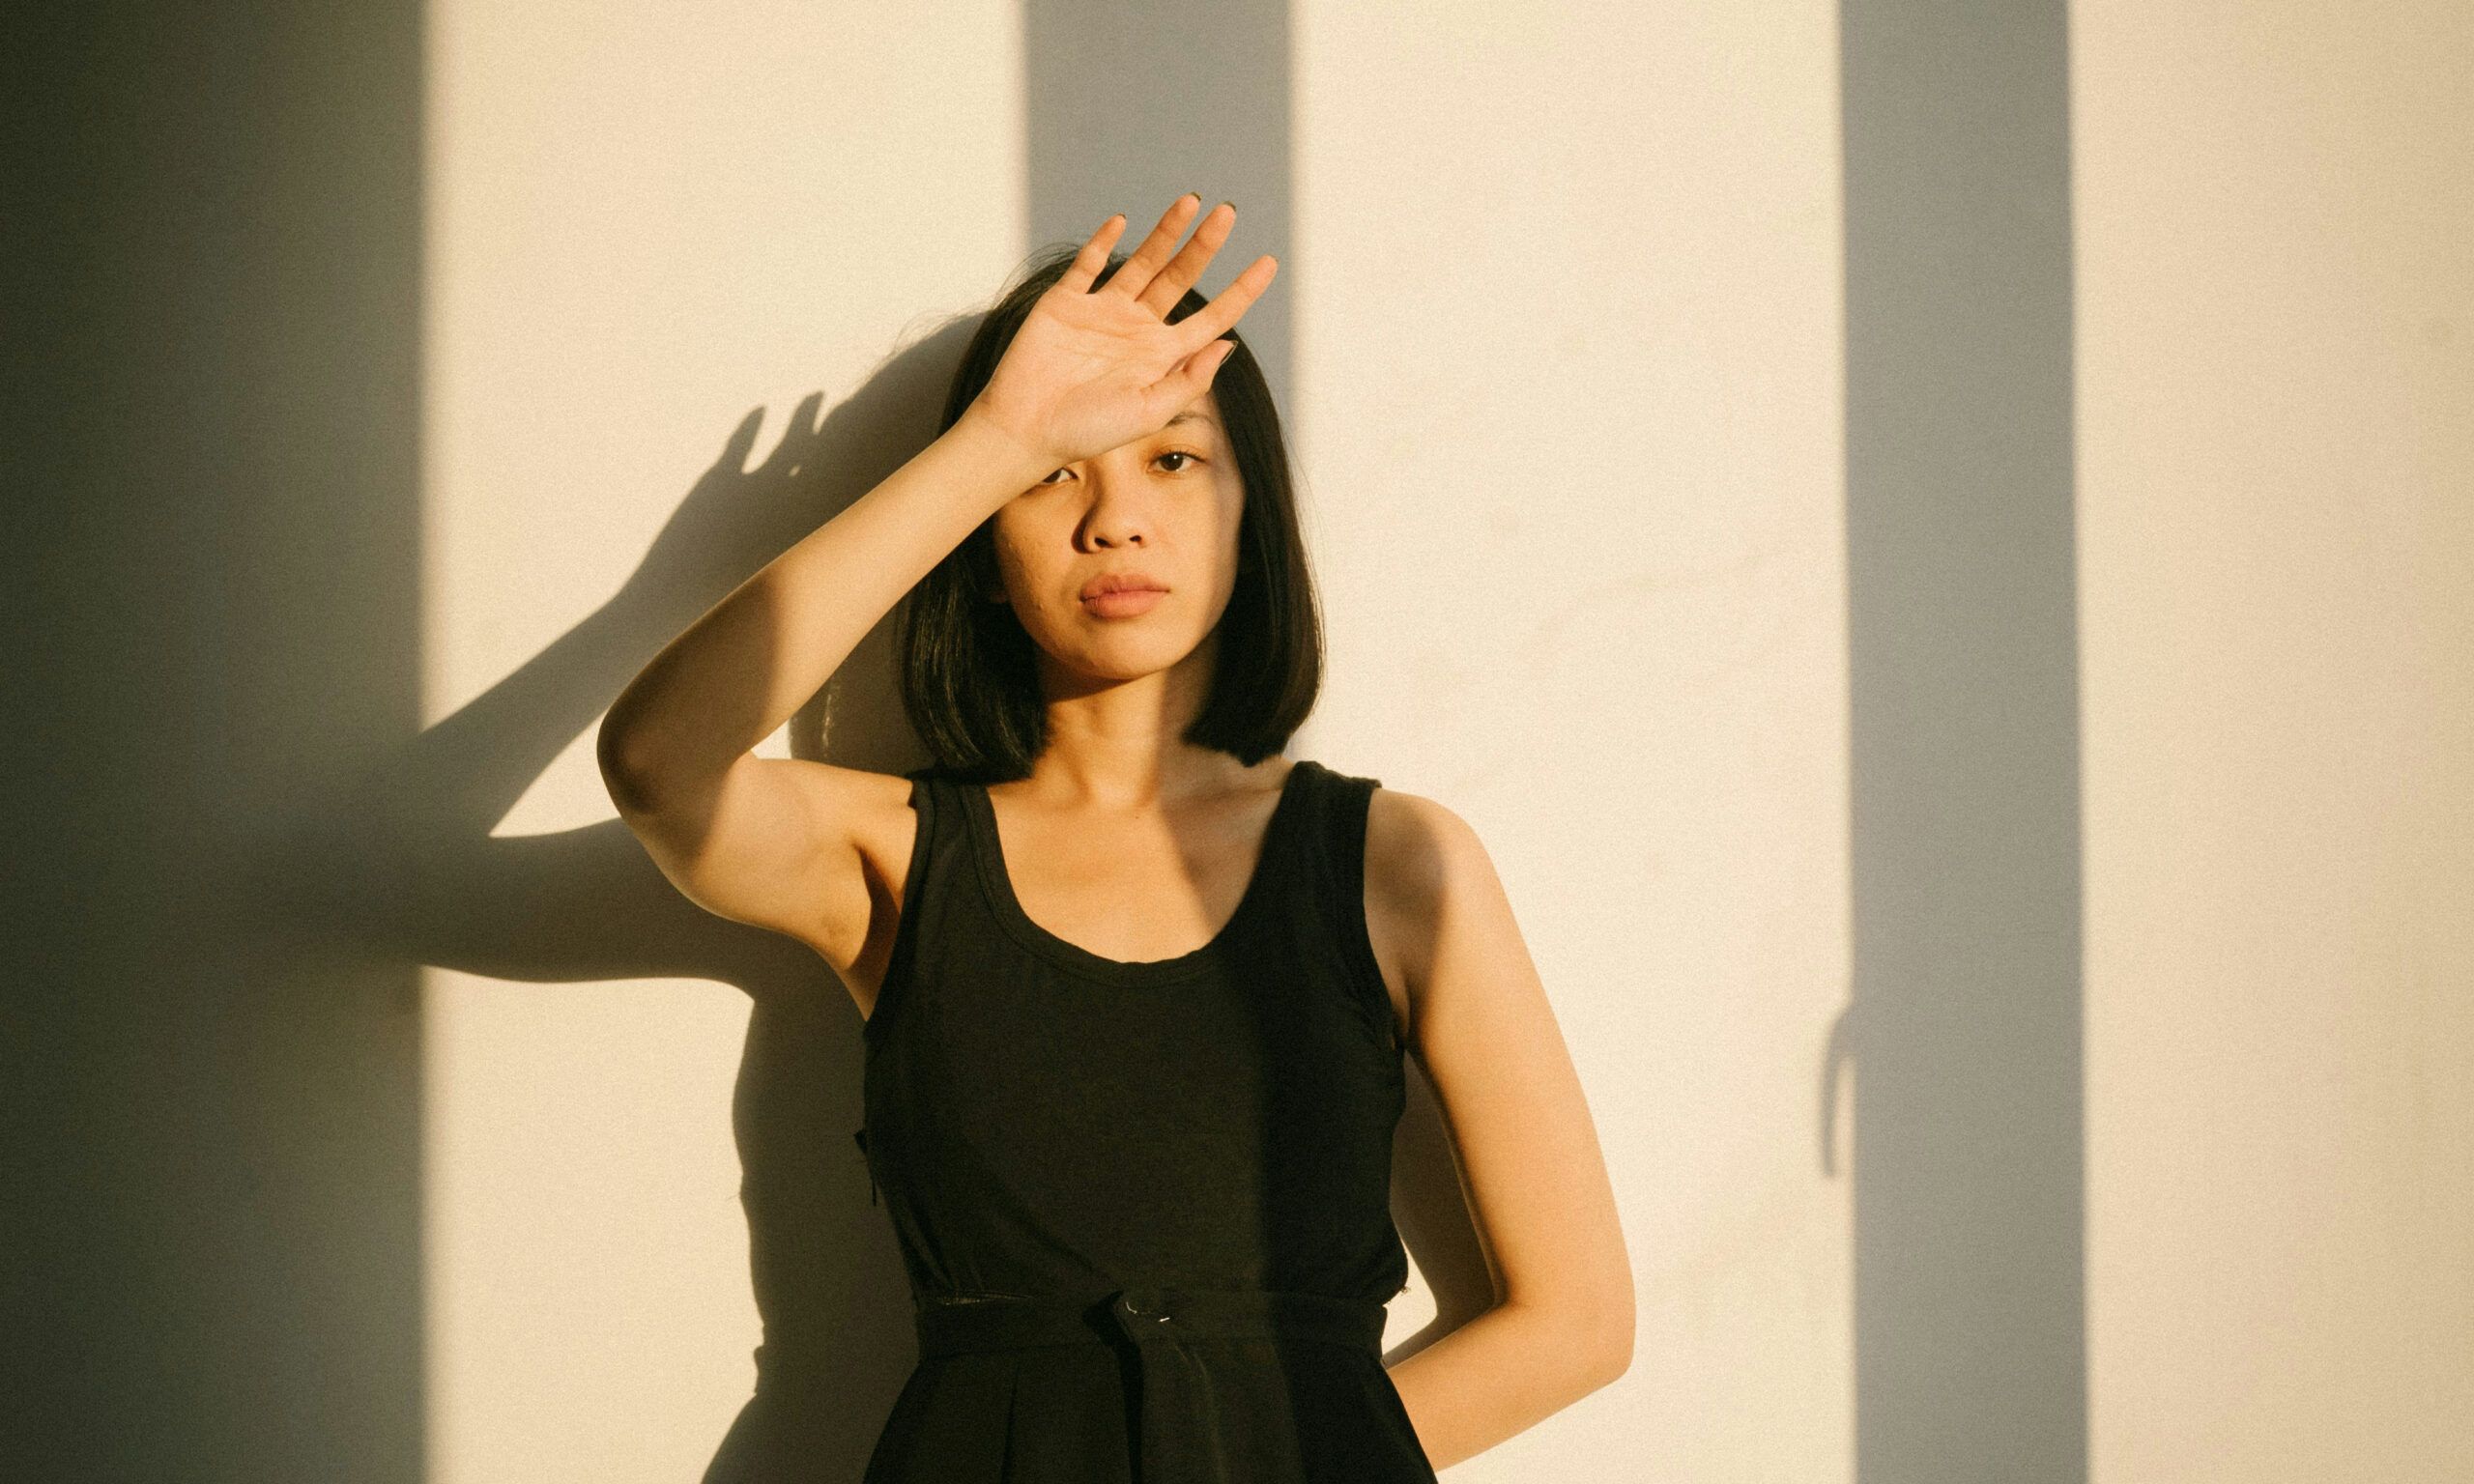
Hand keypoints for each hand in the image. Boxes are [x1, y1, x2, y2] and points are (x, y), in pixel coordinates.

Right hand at [966, 196, 1276, 474]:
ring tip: (1191, 201)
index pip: (1211, 317)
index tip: (1269, 262)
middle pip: (1180, 277)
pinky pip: (1087, 266)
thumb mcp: (1149, 412)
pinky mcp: (1066, 303)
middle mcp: (1136, 329)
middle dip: (1205, 245)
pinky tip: (1121, 223)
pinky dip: (1102, 242)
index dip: (1241, 291)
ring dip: (1166, 232)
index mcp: (1161, 356)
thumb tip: (1228, 344)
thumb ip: (1189, 379)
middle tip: (1228, 212)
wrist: (1027, 429)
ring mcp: (1102, 312)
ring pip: (1143, 262)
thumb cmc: (1088, 432)